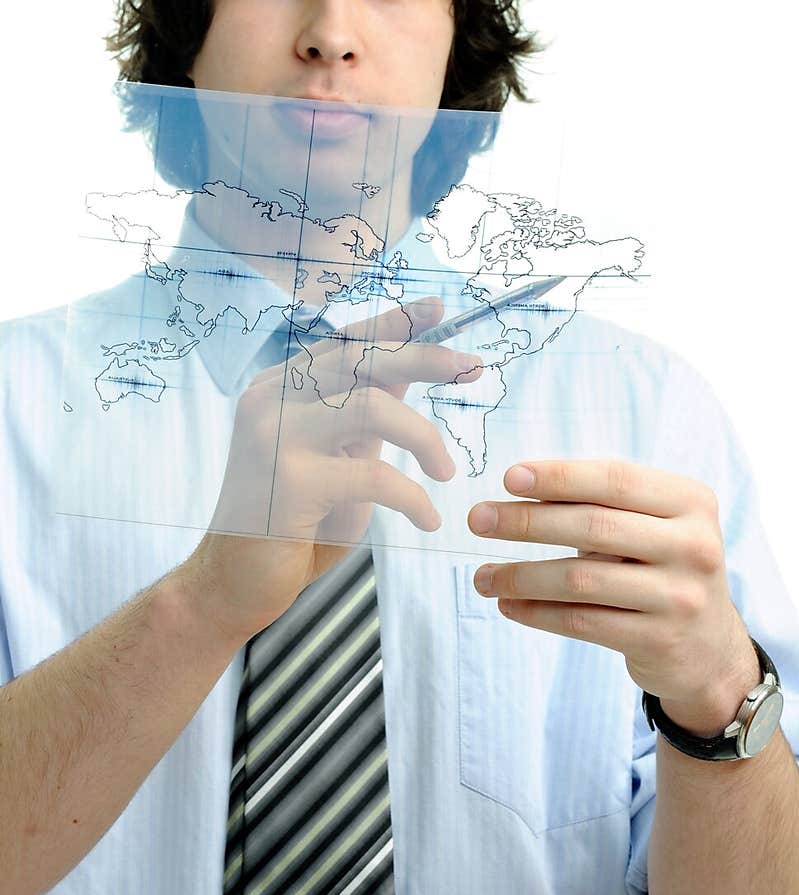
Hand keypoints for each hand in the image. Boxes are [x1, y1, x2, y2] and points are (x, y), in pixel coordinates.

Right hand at [183, 298, 481, 642]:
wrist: (232, 586)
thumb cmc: (292, 526)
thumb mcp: (337, 459)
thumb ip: (364, 416)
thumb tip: (412, 370)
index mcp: (278, 388)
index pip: (344, 341)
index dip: (395, 322)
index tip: (441, 309)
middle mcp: (269, 400)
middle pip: (359, 359)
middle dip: (424, 358)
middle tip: (470, 366)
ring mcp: (273, 437)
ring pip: (371, 407)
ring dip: (424, 436)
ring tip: (446, 471)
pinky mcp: (287, 482)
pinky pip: (373, 474)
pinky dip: (412, 497)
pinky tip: (427, 519)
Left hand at [467, 459, 759, 736]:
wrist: (709, 649)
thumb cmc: (662, 569)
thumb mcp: (652, 527)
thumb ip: (603, 506)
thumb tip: (519, 489)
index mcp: (691, 502)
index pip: (616, 480)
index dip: (560, 477)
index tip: (508, 477)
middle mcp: (694, 545)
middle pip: (594, 527)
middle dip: (527, 522)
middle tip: (478, 520)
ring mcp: (680, 596)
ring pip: (582, 580)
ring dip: (522, 576)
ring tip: (482, 576)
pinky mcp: (659, 640)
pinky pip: (583, 622)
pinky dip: (538, 612)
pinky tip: (509, 604)